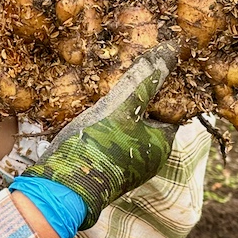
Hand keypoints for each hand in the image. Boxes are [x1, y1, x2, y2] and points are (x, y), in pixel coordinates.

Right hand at [21, 44, 176, 231]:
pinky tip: (91, 121)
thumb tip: (173, 49)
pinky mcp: (108, 173)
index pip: (169, 110)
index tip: (144, 73)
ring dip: (119, 117)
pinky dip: (106, 132)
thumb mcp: (123, 106)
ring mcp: (129, 169)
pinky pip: (113, 146)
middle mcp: (150, 160)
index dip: (159, 90)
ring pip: (129, 134)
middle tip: (121, 81)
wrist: (64, 187)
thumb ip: (146, 80)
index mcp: (162, 144)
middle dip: (136, 103)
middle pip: (148, 122)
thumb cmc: (97, 144)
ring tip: (103, 97)